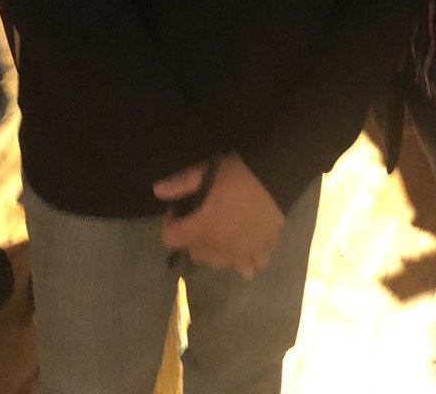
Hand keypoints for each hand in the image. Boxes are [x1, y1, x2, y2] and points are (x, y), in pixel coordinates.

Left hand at [154, 154, 284, 276]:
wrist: (278, 176)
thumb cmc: (240, 174)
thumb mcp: (208, 171)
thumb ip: (181, 183)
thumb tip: (156, 190)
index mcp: (202, 228)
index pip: (171, 238)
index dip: (169, 224)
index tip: (177, 209)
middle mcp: (219, 247)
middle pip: (195, 254)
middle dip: (192, 238)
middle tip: (200, 218)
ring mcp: (242, 251)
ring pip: (221, 263)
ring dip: (217, 253)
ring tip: (221, 236)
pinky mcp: (262, 247)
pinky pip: (253, 263)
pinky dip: (248, 259)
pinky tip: (248, 247)